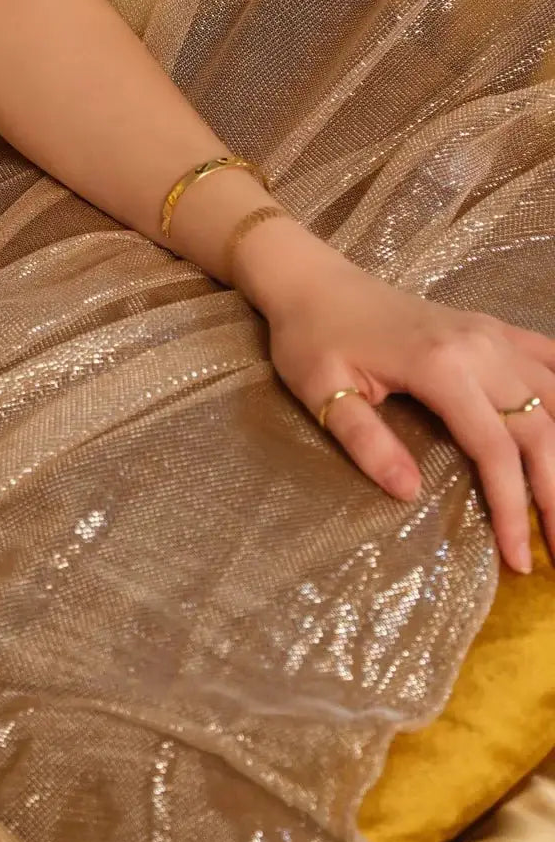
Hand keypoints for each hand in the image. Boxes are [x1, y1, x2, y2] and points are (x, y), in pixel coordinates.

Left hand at [236, 222, 554, 572]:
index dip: (512, 507)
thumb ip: (366, 442)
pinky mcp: (490, 327)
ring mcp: (491, 333)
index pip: (494, 449)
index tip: (517, 558)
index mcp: (439, 367)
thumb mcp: (322, 393)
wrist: (314, 283)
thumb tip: (407, 493)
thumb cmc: (311, 338)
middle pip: (541, 428)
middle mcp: (480, 347)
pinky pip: (549, 357)